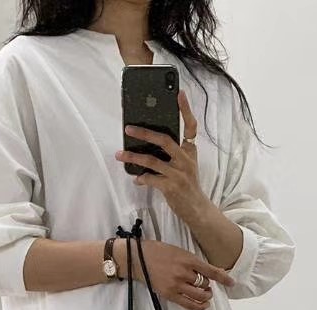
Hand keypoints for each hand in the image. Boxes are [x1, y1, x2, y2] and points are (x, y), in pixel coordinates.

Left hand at [115, 91, 211, 225]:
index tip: (180, 94)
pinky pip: (151, 179)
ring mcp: (179, 173)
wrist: (197, 209)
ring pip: (152, 160)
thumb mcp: (186, 165)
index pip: (191, 127)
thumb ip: (173, 153)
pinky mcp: (172, 187)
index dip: (186, 110)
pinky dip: (142, 178)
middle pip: (164, 140)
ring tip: (119, 155)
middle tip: (128, 128)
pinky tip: (136, 178)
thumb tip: (148, 145)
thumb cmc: (188, 185)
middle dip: (144, 133)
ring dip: (133, 157)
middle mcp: (186, 159)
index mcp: (190, 151)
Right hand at [116, 236, 233, 309]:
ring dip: (205, 295)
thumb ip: (192, 262)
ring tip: (205, 294)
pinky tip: (203, 305)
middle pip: (205, 284)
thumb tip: (207, 273)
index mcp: (188, 259)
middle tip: (205, 284)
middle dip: (208, 285)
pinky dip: (198, 306)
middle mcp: (184, 272)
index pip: (210, 271)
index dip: (223, 278)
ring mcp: (176, 284)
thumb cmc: (159, 252)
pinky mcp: (169, 294)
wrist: (139, 258)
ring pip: (199, 295)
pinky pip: (188, 304)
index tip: (232, 283)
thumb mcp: (179, 251)